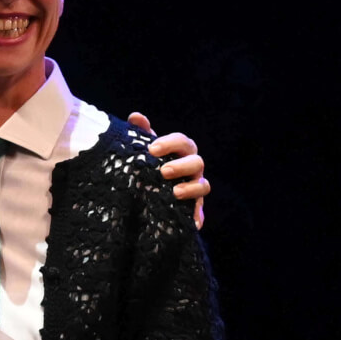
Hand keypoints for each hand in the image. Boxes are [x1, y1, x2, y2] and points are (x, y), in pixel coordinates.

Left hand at [127, 111, 210, 229]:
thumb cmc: (149, 166)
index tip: (151, 149)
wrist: (149, 194)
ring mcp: (195, 188)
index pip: (182, 142)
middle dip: (181, 165)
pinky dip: (197, 216)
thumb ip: (140, 134)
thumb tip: (136, 117)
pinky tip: (192, 223)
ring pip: (204, 185)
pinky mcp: (193, 208)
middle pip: (197, 162)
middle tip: (163, 172)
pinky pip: (200, 212)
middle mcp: (192, 168)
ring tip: (175, 192)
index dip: (170, 143)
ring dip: (191, 188)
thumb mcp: (143, 151)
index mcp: (181, 152)